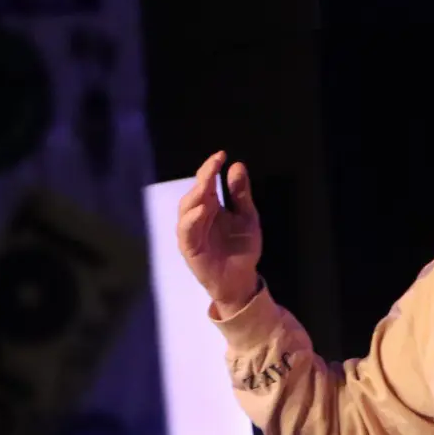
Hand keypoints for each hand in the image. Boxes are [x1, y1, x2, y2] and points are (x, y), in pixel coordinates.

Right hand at [177, 151, 262, 315]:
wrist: (241, 279)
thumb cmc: (242, 248)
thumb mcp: (247, 217)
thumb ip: (241, 194)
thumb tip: (237, 165)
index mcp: (210, 206)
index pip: (206, 182)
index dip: (211, 168)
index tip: (221, 155)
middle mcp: (197, 216)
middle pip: (195, 193)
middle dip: (203, 178)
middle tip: (213, 166)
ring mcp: (191, 232)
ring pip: (186, 209)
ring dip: (195, 196)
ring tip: (206, 185)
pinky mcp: (189, 248)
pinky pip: (186, 232)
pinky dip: (192, 220)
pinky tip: (202, 210)